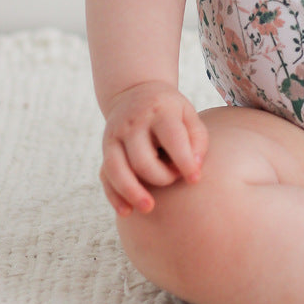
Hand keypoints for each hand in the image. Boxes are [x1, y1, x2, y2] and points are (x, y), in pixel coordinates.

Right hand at [100, 80, 208, 216]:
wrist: (136, 92)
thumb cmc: (170, 111)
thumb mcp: (188, 115)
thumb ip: (197, 140)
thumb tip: (195, 170)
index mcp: (159, 111)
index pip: (172, 139)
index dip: (185, 162)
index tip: (195, 180)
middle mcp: (133, 122)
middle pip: (143, 160)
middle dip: (161, 177)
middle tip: (174, 177)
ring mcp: (114, 135)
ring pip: (117, 170)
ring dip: (132, 193)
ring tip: (150, 208)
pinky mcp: (105, 149)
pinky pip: (105, 177)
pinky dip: (114, 196)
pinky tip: (127, 211)